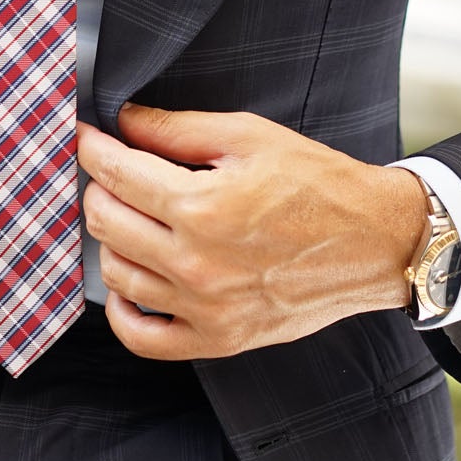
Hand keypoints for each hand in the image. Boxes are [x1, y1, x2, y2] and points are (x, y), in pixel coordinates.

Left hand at [77, 104, 426, 359]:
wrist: (375, 242)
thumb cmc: (318, 183)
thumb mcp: (249, 136)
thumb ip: (177, 128)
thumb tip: (123, 121)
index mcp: (202, 206)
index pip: (115, 174)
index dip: (91, 148)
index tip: (85, 137)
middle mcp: (196, 263)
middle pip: (106, 222)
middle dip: (99, 188)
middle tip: (114, 171)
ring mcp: (205, 307)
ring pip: (115, 273)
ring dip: (111, 239)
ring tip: (131, 216)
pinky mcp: (218, 339)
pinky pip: (142, 337)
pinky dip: (121, 310)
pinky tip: (128, 281)